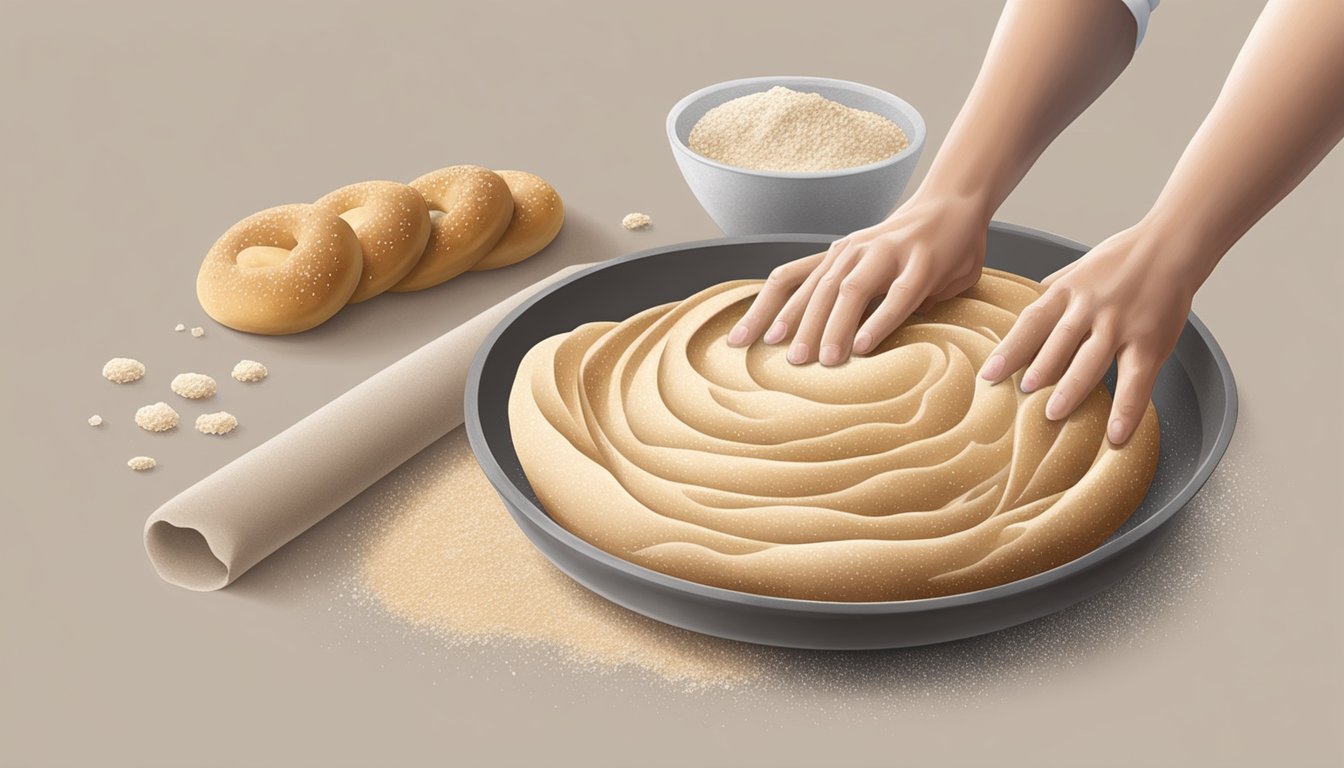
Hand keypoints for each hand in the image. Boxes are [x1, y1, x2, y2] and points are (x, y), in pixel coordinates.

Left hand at [725, 193, 989, 364]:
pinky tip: (864, 346)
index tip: (737, 342)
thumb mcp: (864, 266)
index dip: (760, 310)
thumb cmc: (906, 247)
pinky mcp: (922, 265)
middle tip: (789, 363)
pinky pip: (898, 296)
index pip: (787, 280)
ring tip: (826, 361)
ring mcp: (886, 254)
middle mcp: (853, 251)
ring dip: (835, 327)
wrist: (954, 202)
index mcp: (835, 256)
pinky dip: (879, 322)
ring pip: (851, 292)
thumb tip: (811, 339)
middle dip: (799, 327)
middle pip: (816, 290)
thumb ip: (844, 294)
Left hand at [978, 224, 1198, 444]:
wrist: (1172, 245)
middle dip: (1038, 369)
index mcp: (1069, 290)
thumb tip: (1031, 299)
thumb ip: (1057, 288)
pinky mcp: (1149, 343)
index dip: (1010, 348)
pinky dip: (1127, 410)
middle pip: (1059, 342)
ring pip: (1092, 361)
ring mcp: (1120, 326)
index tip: (990, 373)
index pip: (1032, 321)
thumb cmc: (1123, 258)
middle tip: (1021, 392)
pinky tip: (1116, 435)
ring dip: (1071, 389)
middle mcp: (1091, 307)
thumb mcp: (1081, 267)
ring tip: (1052, 413)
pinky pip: (1136, 381)